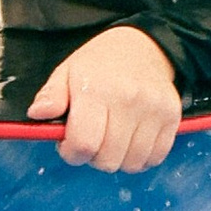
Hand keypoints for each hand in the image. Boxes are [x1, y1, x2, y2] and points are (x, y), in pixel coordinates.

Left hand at [27, 24, 184, 170]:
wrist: (144, 46)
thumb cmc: (99, 64)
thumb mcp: (67, 72)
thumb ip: (51, 96)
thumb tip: (38, 114)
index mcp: (96, 90)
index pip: (83, 144)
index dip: (72, 153)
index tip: (70, 144)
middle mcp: (128, 100)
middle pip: (108, 160)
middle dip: (94, 157)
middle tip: (93, 139)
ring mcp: (154, 110)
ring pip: (132, 164)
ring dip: (118, 159)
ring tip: (112, 139)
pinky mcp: (173, 117)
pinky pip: (155, 157)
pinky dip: (141, 157)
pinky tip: (132, 141)